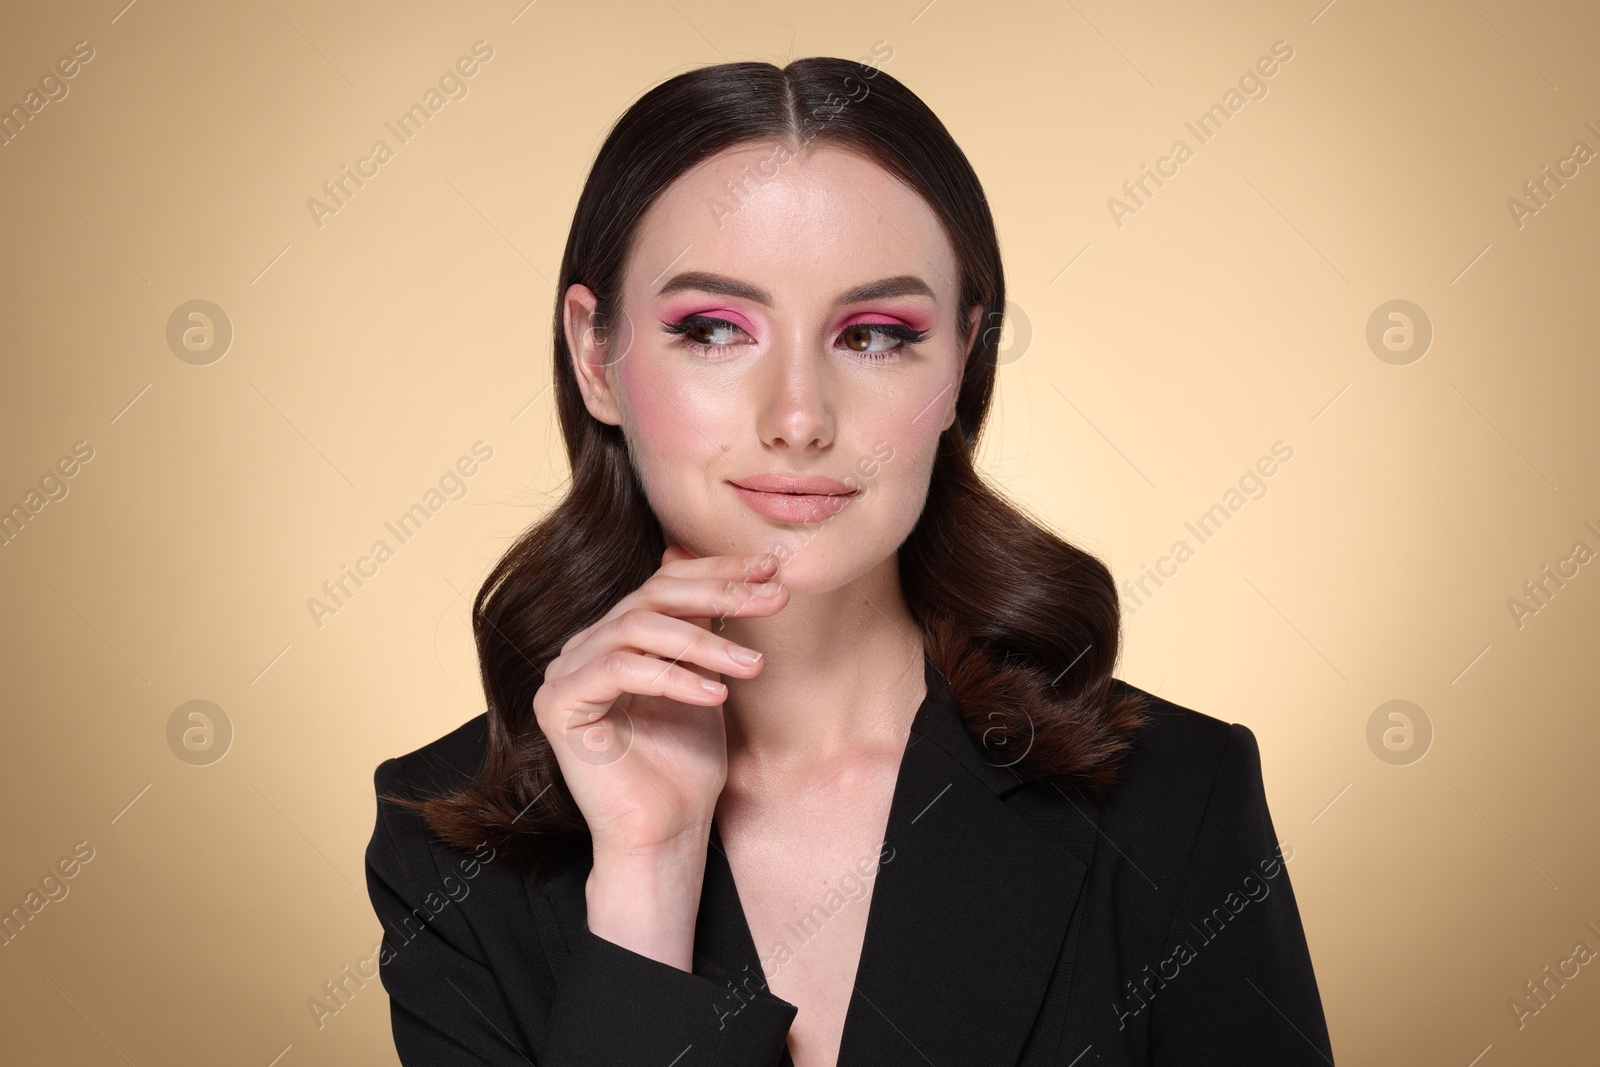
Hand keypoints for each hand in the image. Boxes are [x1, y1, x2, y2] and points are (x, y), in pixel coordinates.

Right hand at [532, 545, 788, 860]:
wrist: (666, 833)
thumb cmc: (686, 766)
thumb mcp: (706, 679)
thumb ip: (703, 627)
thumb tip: (726, 569)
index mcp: (614, 637)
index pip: (664, 584)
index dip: (718, 572)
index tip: (770, 570)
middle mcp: (584, 647)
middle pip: (651, 595)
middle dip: (719, 593)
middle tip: (773, 599)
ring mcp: (565, 673)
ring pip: (638, 627)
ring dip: (705, 642)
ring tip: (754, 667)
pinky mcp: (559, 704)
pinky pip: (620, 669)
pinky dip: (674, 676)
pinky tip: (717, 694)